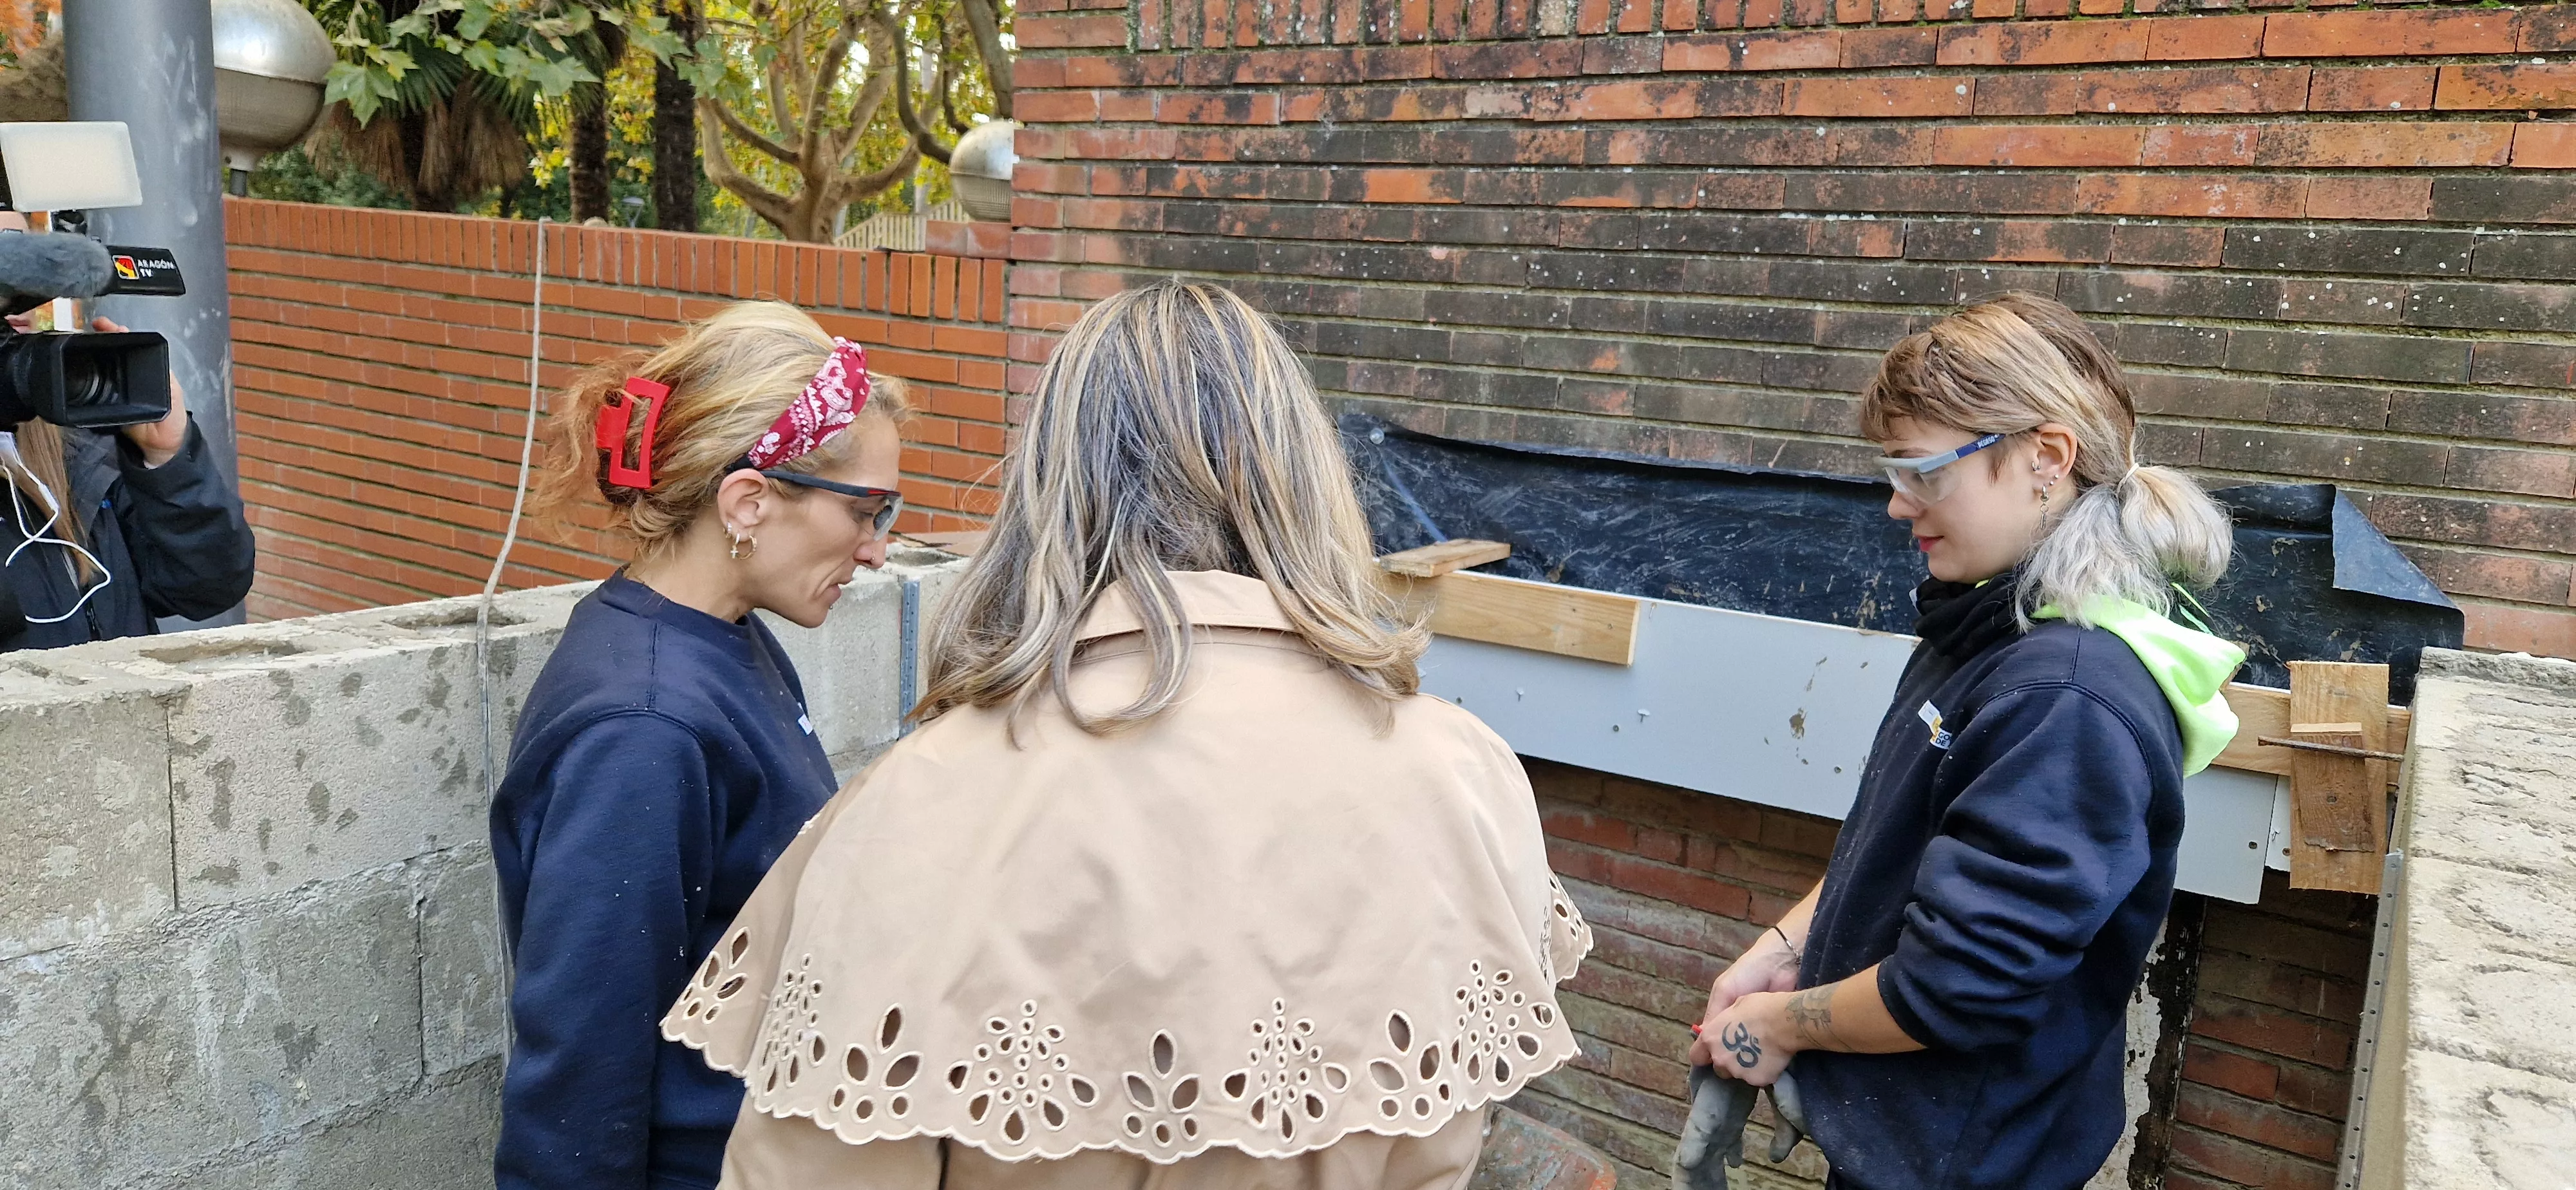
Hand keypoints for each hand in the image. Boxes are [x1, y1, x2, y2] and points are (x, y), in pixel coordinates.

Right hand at [90, 317, 187, 466]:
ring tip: (87, 337)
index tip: (111, 326)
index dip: (122, 335)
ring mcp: (117, 387)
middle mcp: (130, 375)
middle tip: (96, 326)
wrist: (161, 444)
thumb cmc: (173, 418)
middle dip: (104, 337)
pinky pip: (96, 385)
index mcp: (148, 370)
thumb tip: (153, 362)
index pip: (133, 347)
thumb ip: (166, 378)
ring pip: (103, 365)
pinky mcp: (106, 401)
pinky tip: (84, 363)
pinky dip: (90, 373)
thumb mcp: (173, 394)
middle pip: (115, 352)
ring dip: (95, 351)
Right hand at [1685, 932, 1798, 1065]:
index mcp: (1722, 1013)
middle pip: (1727, 1049)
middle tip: (1727, 1071)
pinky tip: (1760, 1064)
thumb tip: (1702, 1039)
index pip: (1710, 1039)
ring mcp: (1756, 1029)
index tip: (1707, 1065)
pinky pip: (1766, 1049)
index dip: (1707, 1050)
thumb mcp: (1724, 989)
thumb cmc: (1747, 973)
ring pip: (1747, 1052)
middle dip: (1726, 1059)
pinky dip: (1762, 1055)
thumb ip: (1714, 1012)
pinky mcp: (1773, 1030)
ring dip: (1744, 1059)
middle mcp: (1737, 1024)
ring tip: (1742, 1073)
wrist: (1780, 965)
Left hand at [1696, 991, 1797, 1087]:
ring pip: (1738, 1075)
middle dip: (1728, 1063)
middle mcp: (1720, 1058)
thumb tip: (1716, 1030)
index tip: (1713, 1053)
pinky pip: (1757, 1079)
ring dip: (1745, 1068)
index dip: (1705, 1055)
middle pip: (1719, 1069)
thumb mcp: (1733, 1007)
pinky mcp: (1756, 1080)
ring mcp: (1738, 1071)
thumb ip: (1721, 1024)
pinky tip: (1772, 1061)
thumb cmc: (1759, 1007)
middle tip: (1744, 1051)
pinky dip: (1763, 1072)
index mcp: (1710, 1039)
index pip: (1697, 1057)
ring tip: (1761, 1055)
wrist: (1783, 1021)